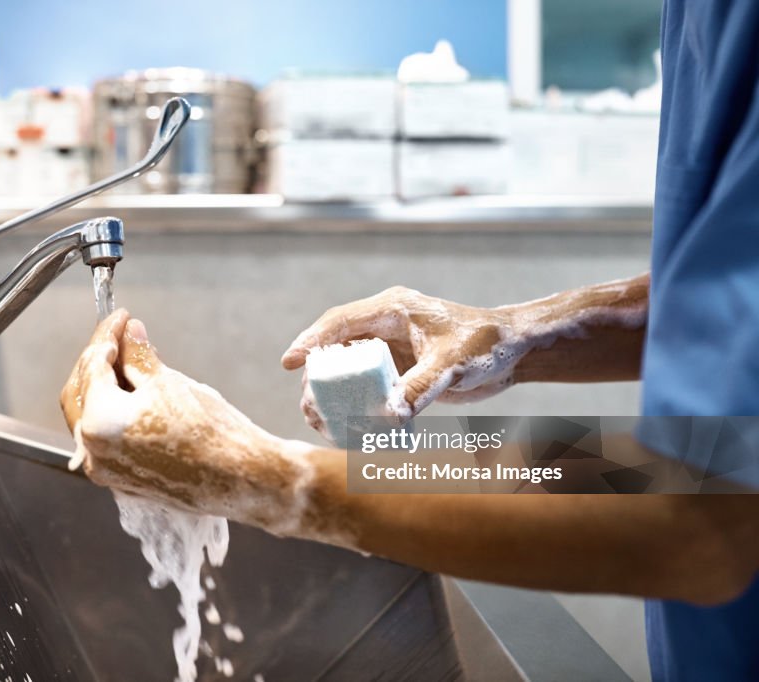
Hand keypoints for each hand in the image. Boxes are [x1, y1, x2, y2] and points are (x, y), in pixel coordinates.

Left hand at [61, 310, 311, 533]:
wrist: (239, 477)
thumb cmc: (208, 432)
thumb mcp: (167, 381)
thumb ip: (138, 355)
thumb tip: (129, 332)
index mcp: (98, 423)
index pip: (92, 365)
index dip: (107, 335)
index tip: (122, 318)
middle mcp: (92, 451)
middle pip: (81, 391)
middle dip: (100, 360)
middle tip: (122, 336)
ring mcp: (105, 469)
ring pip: (91, 415)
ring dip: (107, 385)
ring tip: (135, 361)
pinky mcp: (121, 478)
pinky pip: (106, 436)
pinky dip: (115, 411)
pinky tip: (137, 392)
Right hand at [282, 286, 523, 421]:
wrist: (514, 350)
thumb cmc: (485, 343)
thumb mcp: (452, 363)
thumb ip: (421, 386)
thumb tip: (390, 416)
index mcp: (391, 310)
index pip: (340, 322)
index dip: (311, 341)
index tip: (289, 362)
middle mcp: (385, 327)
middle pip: (337, 350)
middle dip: (318, 377)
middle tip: (308, 405)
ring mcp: (392, 350)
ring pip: (350, 370)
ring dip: (335, 395)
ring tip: (320, 422)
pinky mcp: (401, 372)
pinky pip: (370, 389)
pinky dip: (358, 408)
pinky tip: (351, 431)